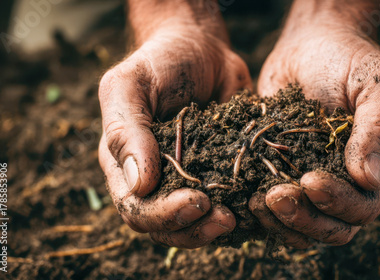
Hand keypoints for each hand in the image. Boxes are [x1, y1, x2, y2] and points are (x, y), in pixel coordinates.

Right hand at [98, 1, 250, 247]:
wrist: (200, 47)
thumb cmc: (159, 61)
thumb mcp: (131, 86)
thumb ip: (126, 131)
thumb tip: (139, 185)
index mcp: (125, 164)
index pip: (136, 209)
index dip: (163, 214)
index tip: (196, 201)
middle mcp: (155, 179)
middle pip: (165, 226)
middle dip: (193, 228)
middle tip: (224, 218)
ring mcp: (188, 178)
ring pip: (195, 223)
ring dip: (214, 228)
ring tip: (237, 218)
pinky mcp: (219, 172)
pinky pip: (225, 202)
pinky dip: (238, 211)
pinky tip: (254, 206)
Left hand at [250, 1, 379, 247]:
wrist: (309, 43)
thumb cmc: (349, 58)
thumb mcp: (378, 83)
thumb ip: (379, 129)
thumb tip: (370, 179)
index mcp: (377, 167)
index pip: (363, 207)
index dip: (338, 203)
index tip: (309, 181)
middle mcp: (346, 183)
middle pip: (332, 228)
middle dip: (304, 219)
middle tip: (274, 197)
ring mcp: (311, 181)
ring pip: (301, 226)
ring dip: (279, 222)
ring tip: (254, 201)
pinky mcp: (280, 173)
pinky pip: (273, 208)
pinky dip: (259, 212)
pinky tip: (240, 197)